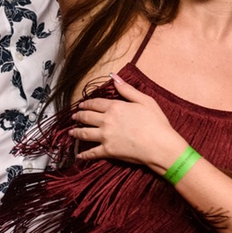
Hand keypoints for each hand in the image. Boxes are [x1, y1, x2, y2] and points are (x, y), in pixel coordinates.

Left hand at [69, 74, 186, 169]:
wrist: (160, 146)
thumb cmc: (156, 123)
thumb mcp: (145, 100)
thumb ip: (127, 89)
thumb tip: (113, 77)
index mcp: (115, 107)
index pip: (95, 103)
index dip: (87, 103)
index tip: (81, 105)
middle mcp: (106, 121)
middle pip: (87, 117)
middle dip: (78, 116)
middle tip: (74, 117)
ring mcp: (105, 137)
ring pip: (85, 134)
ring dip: (76, 132)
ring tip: (71, 132)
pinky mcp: (108, 151)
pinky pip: (92, 153)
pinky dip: (84, 155)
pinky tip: (79, 155)